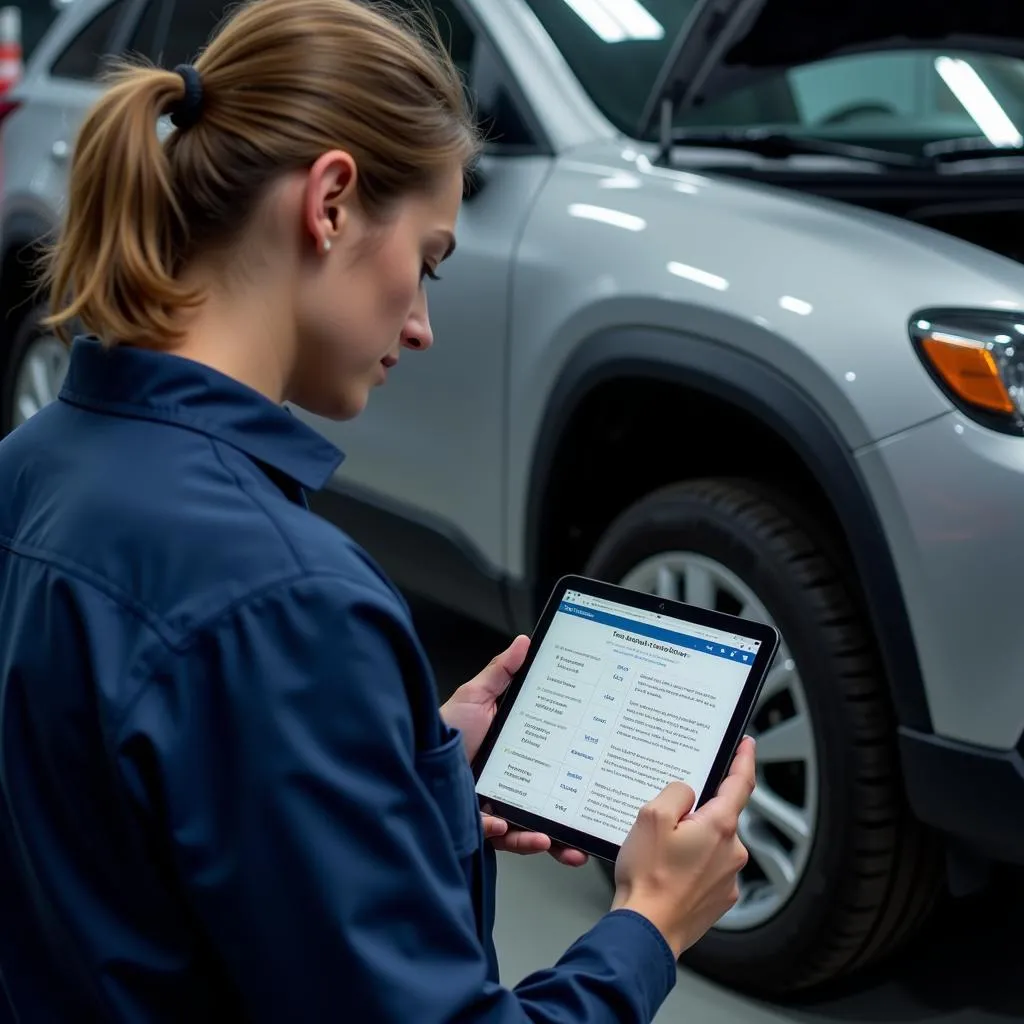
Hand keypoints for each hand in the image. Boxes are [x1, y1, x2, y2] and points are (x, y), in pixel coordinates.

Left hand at [441, 636, 587, 867]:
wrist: (411, 757)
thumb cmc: (446, 730)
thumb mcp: (476, 696)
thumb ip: (500, 672)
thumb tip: (523, 643)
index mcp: (515, 754)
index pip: (551, 764)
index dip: (572, 769)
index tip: (591, 769)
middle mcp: (509, 783)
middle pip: (545, 804)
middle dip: (567, 820)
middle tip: (585, 823)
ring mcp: (496, 806)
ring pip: (528, 828)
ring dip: (544, 836)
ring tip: (554, 838)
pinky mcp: (479, 825)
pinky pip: (499, 837)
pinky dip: (510, 837)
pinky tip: (510, 827)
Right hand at [611, 737, 755, 957]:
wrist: (647, 931)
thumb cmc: (648, 878)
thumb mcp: (651, 816)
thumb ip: (676, 792)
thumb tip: (687, 793)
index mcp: (719, 826)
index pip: (741, 783)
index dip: (744, 760)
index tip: (747, 745)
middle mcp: (732, 851)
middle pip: (718, 815)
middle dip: (694, 814)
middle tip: (663, 825)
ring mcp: (728, 877)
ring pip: (710, 843)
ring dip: (690, 842)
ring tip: (659, 857)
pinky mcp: (720, 898)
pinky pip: (707, 868)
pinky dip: (690, 865)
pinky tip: (666, 874)